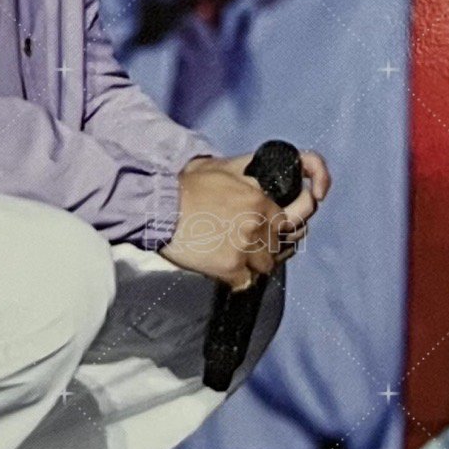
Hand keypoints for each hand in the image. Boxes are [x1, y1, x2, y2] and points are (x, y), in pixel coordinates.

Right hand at [159, 149, 329, 289]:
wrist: (159, 208)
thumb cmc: (188, 185)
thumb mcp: (225, 166)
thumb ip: (252, 170)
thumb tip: (270, 172)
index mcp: (259, 199)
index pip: (288, 221)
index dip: (277, 225)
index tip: (269, 229)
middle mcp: (257, 224)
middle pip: (277, 246)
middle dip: (265, 244)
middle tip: (246, 240)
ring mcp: (245, 248)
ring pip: (265, 266)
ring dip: (252, 262)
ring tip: (232, 252)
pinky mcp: (230, 268)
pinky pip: (246, 282)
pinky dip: (236, 278)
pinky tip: (221, 264)